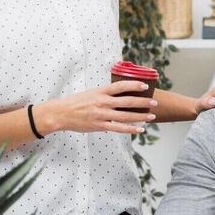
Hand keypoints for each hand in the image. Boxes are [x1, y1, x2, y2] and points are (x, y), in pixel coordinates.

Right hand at [34, 80, 155, 135]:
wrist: (60, 114)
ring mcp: (102, 114)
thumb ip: (105, 94)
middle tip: (154, 103)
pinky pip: (118, 128)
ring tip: (151, 117)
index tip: (145, 85)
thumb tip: (119, 94)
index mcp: (101, 91)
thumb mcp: (91, 93)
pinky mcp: (100, 125)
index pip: (120, 86)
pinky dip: (130, 129)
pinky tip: (140, 129)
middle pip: (127, 101)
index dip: (134, 85)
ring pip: (125, 116)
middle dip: (143, 102)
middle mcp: (103, 102)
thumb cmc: (76, 102)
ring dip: (140, 116)